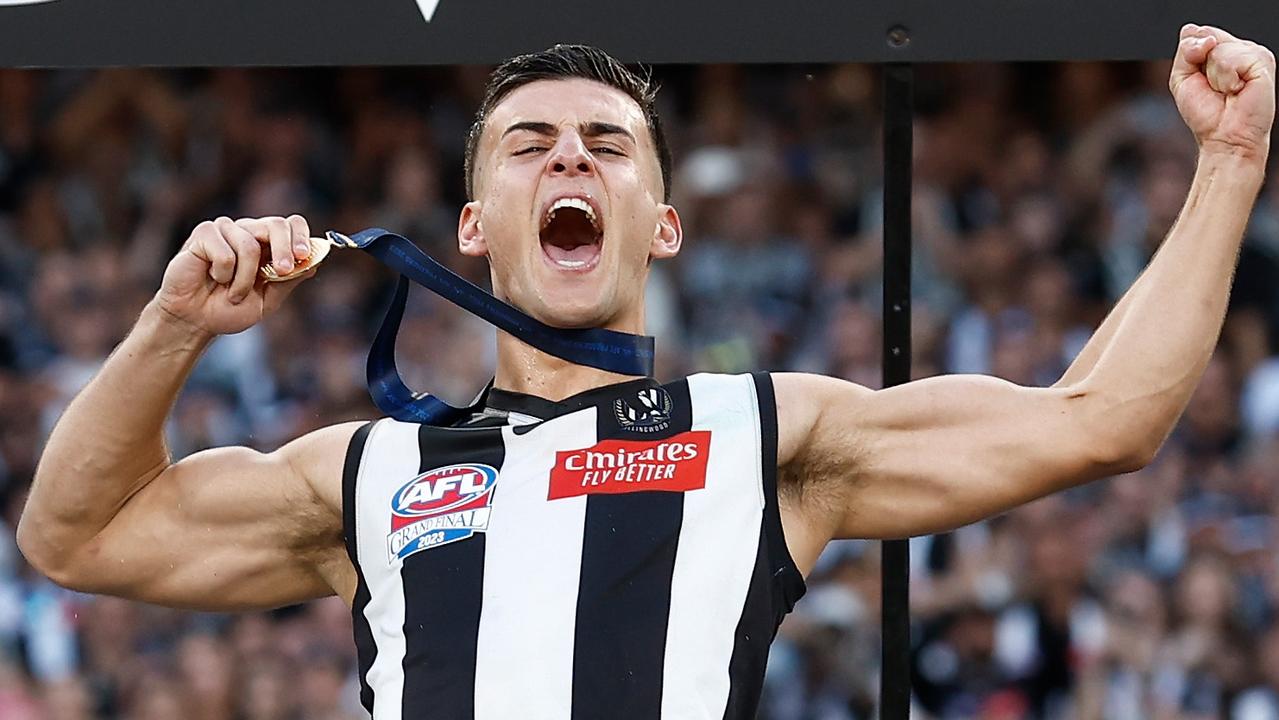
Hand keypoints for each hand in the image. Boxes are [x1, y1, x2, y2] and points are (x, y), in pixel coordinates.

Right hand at [155, 215, 316, 336]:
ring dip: (245, 279)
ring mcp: (226, 230)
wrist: (195, 320)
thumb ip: (289, 281)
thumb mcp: (268, 300)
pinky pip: (225, 253)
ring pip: (250, 245)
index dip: (300, 236)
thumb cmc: (229, 309)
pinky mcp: (204, 234)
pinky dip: (223, 274)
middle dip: (283, 249)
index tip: (303, 256)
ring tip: (234, 293)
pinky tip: (213, 279)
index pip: (291, 224)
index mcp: (268, 244)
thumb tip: (314, 262)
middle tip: (282, 271)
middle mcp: (249, 232)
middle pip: (275, 224)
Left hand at [1170, 24, 1275, 161]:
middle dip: (1200, 65)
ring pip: (1219, 48)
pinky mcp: (1263, 62)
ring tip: (1227, 91)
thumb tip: (1197, 32)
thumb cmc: (1206, 113)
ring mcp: (1254, 53)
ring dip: (1215, 76)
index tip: (1198, 77)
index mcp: (1223, 50)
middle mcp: (1240, 48)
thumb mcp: (1182, 79)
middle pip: (1207, 36)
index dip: (1191, 52)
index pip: (1199, 33)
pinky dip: (1226, 79)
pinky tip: (1237, 90)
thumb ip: (1186, 51)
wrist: (1223, 137)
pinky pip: (1232, 59)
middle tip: (1213, 87)